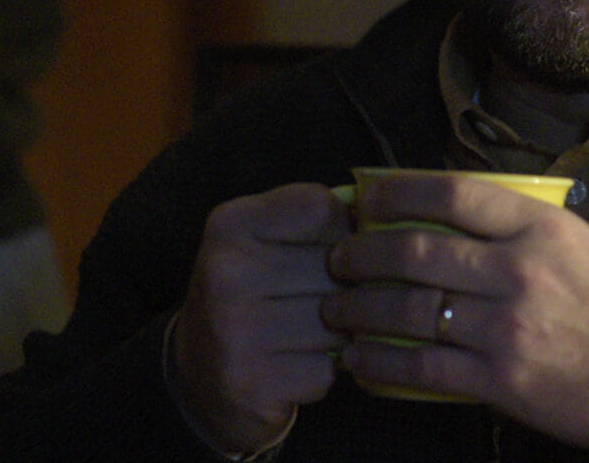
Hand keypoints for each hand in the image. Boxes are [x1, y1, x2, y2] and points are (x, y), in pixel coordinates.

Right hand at [171, 184, 352, 453]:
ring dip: (341, 332)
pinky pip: (326, 368)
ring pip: (338, 320)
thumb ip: (319, 220)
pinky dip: (323, 370)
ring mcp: (233, 328)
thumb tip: (387, 219)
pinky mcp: (249, 381)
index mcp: (231, 224)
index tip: (330, 251)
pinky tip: (298, 366)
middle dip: (348, 287)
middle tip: (326, 301)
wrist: (200, 377)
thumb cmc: (254, 298)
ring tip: (313, 334)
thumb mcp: (267, 242)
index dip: (343, 232)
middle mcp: (224, 271)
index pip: (323, 208)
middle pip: (337, 267)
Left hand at [322, 172, 588, 450]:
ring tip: (336, 309)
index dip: (399, 191)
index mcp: (542, 227)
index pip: (455, 194)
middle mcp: (519, 270)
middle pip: (416, 251)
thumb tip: (462, 222)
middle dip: (362, 253)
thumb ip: (525, 233)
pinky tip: (359, 362)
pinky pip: (423, 367)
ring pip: (409, 309)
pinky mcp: (502, 379)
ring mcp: (507, 327)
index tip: (367, 197)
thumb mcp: (584, 246)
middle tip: (337, 257)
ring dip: (360, 308)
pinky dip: (381, 364)